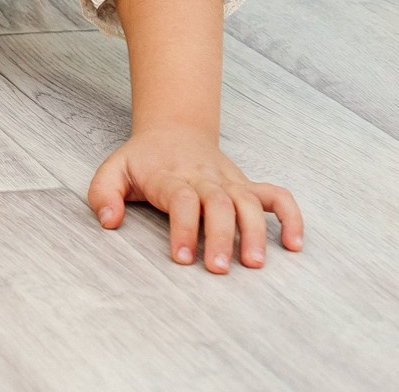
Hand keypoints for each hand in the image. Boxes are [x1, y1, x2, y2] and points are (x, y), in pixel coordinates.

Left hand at [90, 126, 303, 271]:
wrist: (173, 129)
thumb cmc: (142, 159)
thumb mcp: (113, 170)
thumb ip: (104, 194)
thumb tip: (109, 221)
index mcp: (170, 176)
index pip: (182, 199)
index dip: (184, 228)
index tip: (183, 258)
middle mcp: (204, 178)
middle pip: (219, 203)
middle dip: (221, 236)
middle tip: (219, 269)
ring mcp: (228, 181)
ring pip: (248, 202)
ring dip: (255, 232)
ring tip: (255, 263)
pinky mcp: (246, 185)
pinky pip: (276, 196)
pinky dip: (290, 217)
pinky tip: (295, 244)